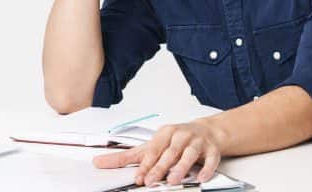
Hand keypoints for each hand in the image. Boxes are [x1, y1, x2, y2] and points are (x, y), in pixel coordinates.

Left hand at [93, 120, 222, 185]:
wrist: (206, 131)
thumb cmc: (174, 140)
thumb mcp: (150, 146)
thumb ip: (126, 157)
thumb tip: (99, 162)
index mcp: (165, 133)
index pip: (154, 149)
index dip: (146, 164)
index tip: (139, 176)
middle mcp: (181, 135)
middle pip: (170, 152)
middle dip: (161, 167)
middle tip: (152, 180)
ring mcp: (198, 142)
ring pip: (190, 154)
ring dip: (182, 167)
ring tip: (173, 179)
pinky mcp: (212, 149)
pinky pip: (211, 159)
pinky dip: (207, 168)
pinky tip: (201, 177)